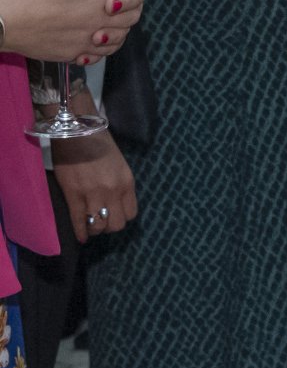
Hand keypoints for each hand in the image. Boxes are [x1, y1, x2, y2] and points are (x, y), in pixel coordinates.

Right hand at [0, 0, 144, 62]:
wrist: (3, 18)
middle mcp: (98, 20)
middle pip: (134, 10)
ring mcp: (88, 40)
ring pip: (123, 34)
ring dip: (123, 19)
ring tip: (112, 9)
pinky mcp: (75, 53)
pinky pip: (103, 53)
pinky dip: (108, 42)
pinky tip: (99, 32)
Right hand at [52, 128, 138, 243]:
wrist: (76, 130)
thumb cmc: (98, 143)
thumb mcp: (119, 164)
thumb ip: (119, 184)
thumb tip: (115, 201)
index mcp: (127, 182)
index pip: (131, 214)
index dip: (122, 217)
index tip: (115, 214)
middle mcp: (113, 191)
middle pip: (117, 224)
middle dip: (110, 226)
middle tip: (102, 222)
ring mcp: (93, 194)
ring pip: (99, 226)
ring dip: (95, 229)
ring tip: (90, 226)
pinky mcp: (74, 195)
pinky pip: (79, 221)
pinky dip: (80, 232)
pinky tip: (80, 237)